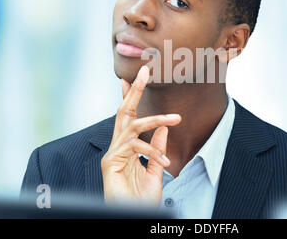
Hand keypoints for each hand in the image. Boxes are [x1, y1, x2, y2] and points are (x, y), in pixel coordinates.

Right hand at [101, 66, 180, 204]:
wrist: (133, 215)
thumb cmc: (141, 198)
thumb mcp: (155, 169)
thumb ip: (158, 148)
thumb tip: (165, 128)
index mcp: (127, 147)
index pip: (129, 116)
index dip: (132, 96)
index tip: (137, 77)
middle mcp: (117, 146)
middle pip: (124, 111)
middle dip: (134, 90)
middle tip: (145, 71)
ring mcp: (113, 154)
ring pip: (133, 124)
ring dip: (156, 119)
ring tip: (176, 118)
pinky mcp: (110, 163)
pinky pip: (134, 147)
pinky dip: (152, 151)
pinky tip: (164, 163)